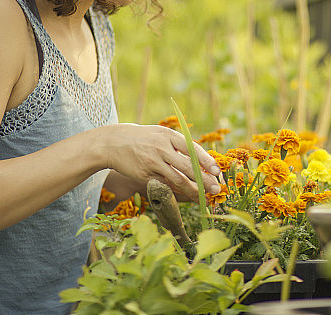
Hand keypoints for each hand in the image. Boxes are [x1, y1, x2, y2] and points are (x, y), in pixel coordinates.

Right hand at [103, 123, 221, 201]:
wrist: (113, 142)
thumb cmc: (143, 138)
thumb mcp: (160, 134)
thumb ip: (179, 145)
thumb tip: (203, 160)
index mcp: (168, 135)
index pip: (191, 148)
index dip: (205, 161)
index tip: (217, 171)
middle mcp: (161, 148)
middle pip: (187, 166)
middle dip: (204, 179)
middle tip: (216, 189)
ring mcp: (152, 162)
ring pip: (177, 179)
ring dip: (193, 190)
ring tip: (205, 197)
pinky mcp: (145, 175)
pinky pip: (165, 185)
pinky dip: (178, 192)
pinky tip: (188, 196)